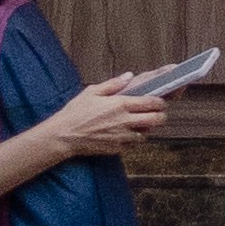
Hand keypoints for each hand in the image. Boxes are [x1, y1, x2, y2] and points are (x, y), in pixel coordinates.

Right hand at [51, 80, 168, 157]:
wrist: (63, 136)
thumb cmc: (76, 112)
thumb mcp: (92, 91)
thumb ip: (114, 84)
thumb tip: (129, 76)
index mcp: (121, 104)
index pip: (151, 103)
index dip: (160, 102)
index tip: (161, 101)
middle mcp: (124, 121)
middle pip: (155, 120)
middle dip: (160, 116)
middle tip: (157, 113)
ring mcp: (121, 137)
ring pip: (146, 134)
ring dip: (147, 128)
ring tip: (142, 122)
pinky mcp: (116, 149)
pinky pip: (133, 144)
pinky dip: (135, 139)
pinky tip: (129, 132)